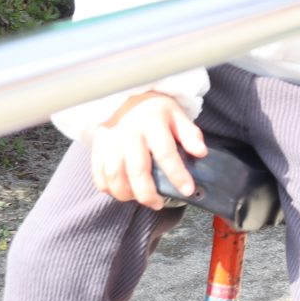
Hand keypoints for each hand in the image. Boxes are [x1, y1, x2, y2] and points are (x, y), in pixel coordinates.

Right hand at [88, 91, 207, 208]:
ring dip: (127, 194)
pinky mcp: (98, 146)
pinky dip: (109, 189)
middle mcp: (129, 132)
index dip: (177, 174)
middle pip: (137, 171)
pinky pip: (99, 174)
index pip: (166, 153)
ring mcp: (111, 139)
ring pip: (115, 176)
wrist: (128, 97)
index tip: (187, 190)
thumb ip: (190, 134)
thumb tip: (201, 152)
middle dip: (148, 194)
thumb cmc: (156, 111)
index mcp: (152, 123)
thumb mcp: (177, 116)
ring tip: (140, 198)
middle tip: (158, 203)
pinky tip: (122, 192)